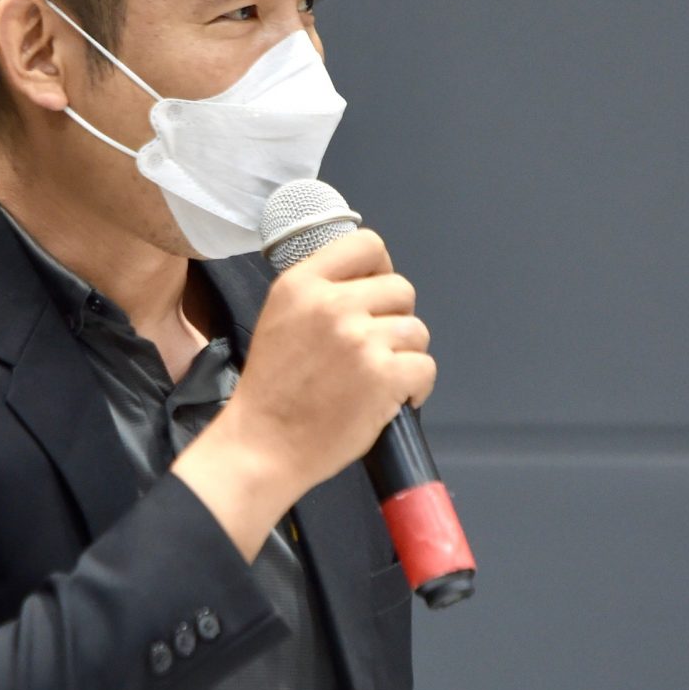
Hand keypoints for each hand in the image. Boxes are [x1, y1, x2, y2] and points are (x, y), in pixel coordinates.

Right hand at [172, 230, 433, 554]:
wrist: (263, 444)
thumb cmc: (272, 391)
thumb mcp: (279, 318)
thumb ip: (318, 292)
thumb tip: (368, 279)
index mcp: (302, 284)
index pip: (367, 244)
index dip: (380, 270)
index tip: (375, 295)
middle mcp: (331, 304)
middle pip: (401, 289)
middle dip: (394, 319)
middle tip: (373, 349)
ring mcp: (360, 339)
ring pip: (416, 330)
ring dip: (404, 355)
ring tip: (377, 378)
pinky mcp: (383, 375)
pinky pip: (425, 366)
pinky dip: (415, 387)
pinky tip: (391, 398)